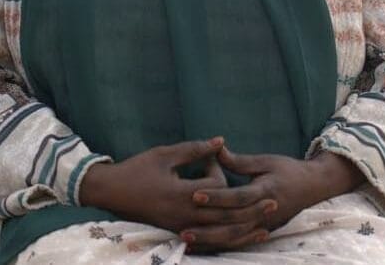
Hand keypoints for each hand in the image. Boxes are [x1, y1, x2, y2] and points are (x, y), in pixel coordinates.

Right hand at [80, 137, 270, 237]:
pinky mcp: (177, 233)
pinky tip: (238, 238)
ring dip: (243, 231)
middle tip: (273, 201)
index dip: (220, 172)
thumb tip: (221, 141)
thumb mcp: (165, 154)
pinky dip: (225, 240)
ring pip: (219, 235)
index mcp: (181, 194)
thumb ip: (194, 149)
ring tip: (264, 227)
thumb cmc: (137, 169)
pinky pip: (207, 242)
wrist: (111, 193)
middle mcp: (184, 215)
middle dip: (250, 210)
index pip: (216, 190)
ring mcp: (180, 227)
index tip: (214, 157)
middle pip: (225, 218)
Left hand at [184, 147, 363, 252]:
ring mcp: (264, 225)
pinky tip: (203, 246)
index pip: (237, 197)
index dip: (216, 196)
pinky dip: (220, 245)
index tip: (195, 195)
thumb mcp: (265, 161)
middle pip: (233, 222)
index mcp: (265, 191)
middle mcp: (264, 212)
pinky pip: (239, 242)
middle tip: (183, 226)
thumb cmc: (287, 170)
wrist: (311, 187)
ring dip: (210, 240)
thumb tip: (216, 150)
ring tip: (188, 239)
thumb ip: (240, 161)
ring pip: (234, 237)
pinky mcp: (262, 231)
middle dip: (207, 225)